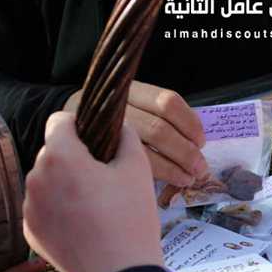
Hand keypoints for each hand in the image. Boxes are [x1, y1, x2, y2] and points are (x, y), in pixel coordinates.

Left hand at [24, 113, 163, 271]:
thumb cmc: (131, 219)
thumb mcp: (138, 168)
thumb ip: (126, 136)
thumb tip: (118, 126)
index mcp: (60, 156)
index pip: (59, 120)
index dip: (80, 125)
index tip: (97, 140)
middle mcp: (36, 177)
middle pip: (53, 153)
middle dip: (74, 158)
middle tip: (103, 179)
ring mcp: (30, 207)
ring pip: (46, 181)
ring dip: (64, 184)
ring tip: (94, 205)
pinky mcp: (30, 231)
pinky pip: (42, 208)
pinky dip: (58, 210)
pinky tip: (83, 225)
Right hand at [65, 81, 206, 186]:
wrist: (69, 126)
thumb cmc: (114, 120)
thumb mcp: (136, 107)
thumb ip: (162, 118)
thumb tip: (197, 144)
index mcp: (133, 90)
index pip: (167, 102)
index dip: (189, 122)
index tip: (202, 141)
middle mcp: (118, 108)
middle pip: (159, 128)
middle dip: (185, 151)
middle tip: (200, 168)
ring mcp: (106, 130)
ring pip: (145, 149)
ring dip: (174, 166)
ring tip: (189, 177)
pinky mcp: (99, 151)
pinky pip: (133, 164)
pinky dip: (159, 174)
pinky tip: (171, 180)